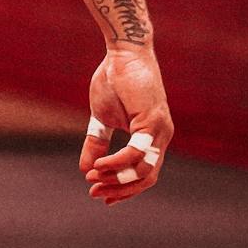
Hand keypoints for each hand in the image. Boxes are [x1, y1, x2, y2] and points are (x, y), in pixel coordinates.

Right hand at [81, 46, 172, 205]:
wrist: (123, 51)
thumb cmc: (114, 79)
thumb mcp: (101, 118)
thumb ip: (97, 144)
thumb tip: (85, 170)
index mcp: (152, 137)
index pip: (145, 174)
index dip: (124, 189)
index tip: (101, 196)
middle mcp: (161, 137)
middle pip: (147, 178)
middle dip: (120, 189)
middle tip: (94, 192)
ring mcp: (160, 130)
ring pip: (144, 170)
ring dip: (117, 179)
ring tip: (93, 179)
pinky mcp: (152, 120)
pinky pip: (136, 152)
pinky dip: (117, 163)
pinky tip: (100, 166)